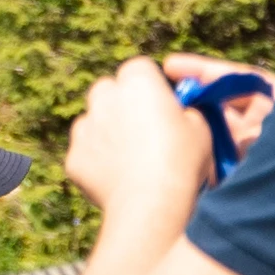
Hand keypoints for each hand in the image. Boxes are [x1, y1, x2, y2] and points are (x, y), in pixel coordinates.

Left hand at [68, 53, 248, 218]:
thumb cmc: (182, 162)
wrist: (150, 206)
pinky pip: (85, 153)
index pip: (139, 69)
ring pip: (92, 121)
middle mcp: (104, 96)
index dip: (151, 86)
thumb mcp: (201, 128)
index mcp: (137, 80)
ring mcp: (84, 127)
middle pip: (108, 90)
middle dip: (121, 103)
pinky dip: (97, 162)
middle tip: (143, 130)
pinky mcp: (73, 157)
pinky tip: (118, 180)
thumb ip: (186, 111)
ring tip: (131, 159)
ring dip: (106, 132)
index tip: (162, 106)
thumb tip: (180, 113)